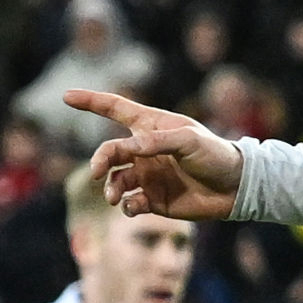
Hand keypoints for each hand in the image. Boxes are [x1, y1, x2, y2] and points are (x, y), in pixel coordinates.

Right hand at [69, 90, 242, 221]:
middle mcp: (144, 150)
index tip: (67, 96)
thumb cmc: (215, 155)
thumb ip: (156, 143)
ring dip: (110, 188)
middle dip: (100, 161)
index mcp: (152, 127)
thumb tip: (126, 149)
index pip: (115, 109)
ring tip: (115, 196)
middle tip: (99, 174)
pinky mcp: (153, 200)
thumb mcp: (188, 141)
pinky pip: (129, 203)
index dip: (91, 102)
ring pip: (115, 181)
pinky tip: (135, 207)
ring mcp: (147, 175)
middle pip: (109, 152)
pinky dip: (126, 206)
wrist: (235, 188)